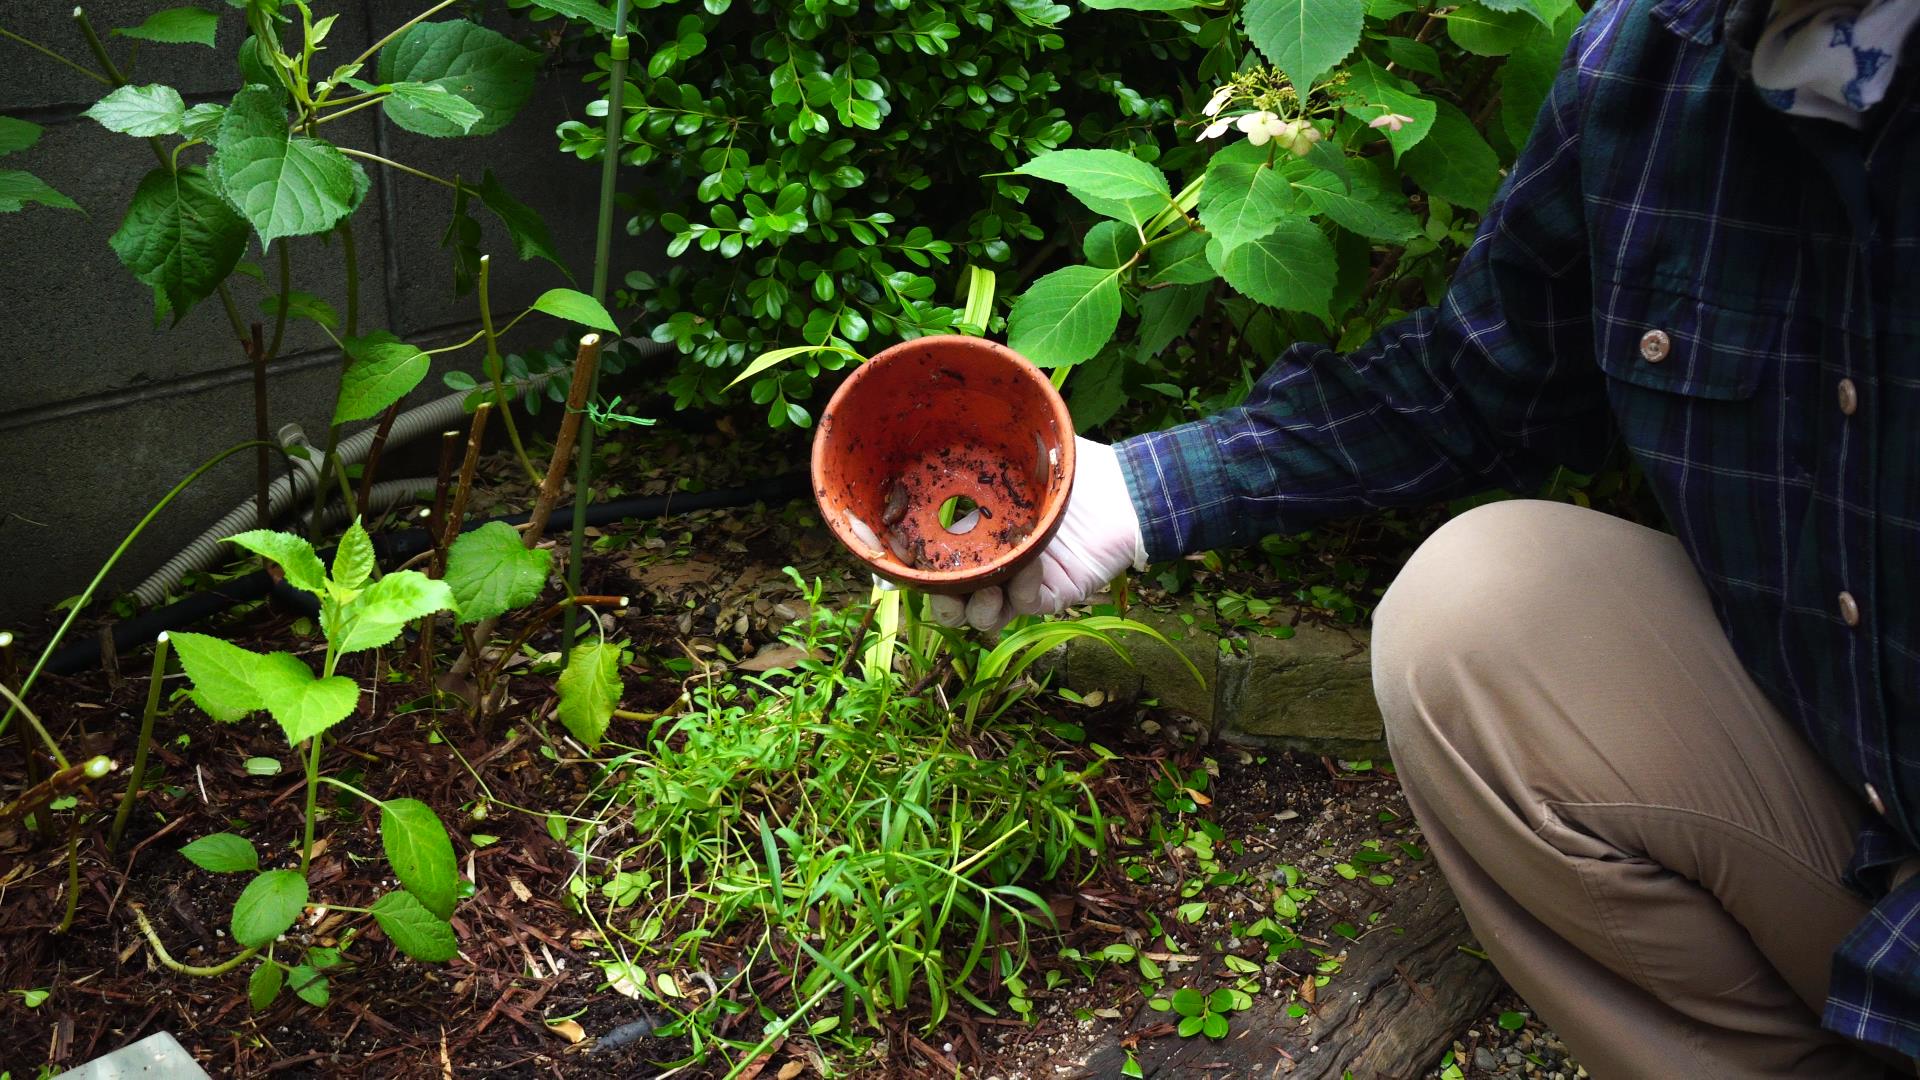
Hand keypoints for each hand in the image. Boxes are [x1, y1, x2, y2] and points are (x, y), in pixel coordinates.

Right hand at [928, 437, 1146, 630]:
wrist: (1125, 487)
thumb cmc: (1075, 466)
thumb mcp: (1025, 449)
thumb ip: (988, 441)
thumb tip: (946, 417)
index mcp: (979, 531)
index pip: (937, 558)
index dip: (917, 566)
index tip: (903, 561)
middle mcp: (995, 560)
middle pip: (953, 597)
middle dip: (941, 601)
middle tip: (942, 590)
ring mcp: (1021, 581)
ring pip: (984, 614)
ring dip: (976, 608)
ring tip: (985, 587)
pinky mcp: (1051, 595)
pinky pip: (1027, 604)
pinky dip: (1022, 591)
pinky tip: (1032, 565)